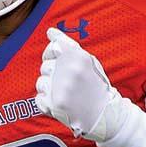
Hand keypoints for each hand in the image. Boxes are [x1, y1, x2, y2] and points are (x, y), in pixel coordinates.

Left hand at [35, 27, 124, 141]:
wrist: (105, 114)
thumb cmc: (96, 86)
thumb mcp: (89, 61)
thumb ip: (68, 45)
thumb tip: (49, 31)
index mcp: (78, 57)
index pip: (52, 47)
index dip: (52, 54)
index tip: (58, 61)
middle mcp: (69, 70)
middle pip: (45, 66)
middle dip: (53, 74)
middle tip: (68, 83)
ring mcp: (61, 88)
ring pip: (41, 82)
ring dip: (50, 89)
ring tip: (66, 94)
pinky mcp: (55, 105)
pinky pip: (39, 99)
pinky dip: (47, 103)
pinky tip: (62, 104)